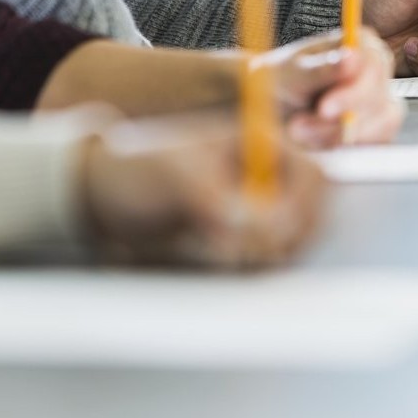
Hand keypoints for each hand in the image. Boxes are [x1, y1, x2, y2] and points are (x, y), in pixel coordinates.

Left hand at [78, 120, 325, 268]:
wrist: (105, 199)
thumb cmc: (138, 171)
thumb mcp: (174, 177)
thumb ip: (216, 202)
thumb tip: (255, 235)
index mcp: (260, 145)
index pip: (312, 176)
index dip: (306, 206)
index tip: (279, 233)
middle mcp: (268, 181)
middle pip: (312, 216)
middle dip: (292, 239)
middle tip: (253, 255)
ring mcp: (259, 215)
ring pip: (292, 246)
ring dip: (269, 259)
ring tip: (221, 256)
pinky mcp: (244, 245)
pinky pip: (266, 265)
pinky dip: (251, 271)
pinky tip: (217, 264)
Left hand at [254, 30, 404, 148]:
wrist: (274, 109)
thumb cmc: (282, 82)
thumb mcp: (292, 74)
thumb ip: (320, 69)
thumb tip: (349, 58)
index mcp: (362, 44)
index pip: (373, 65)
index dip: (352, 91)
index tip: (324, 109)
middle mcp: (377, 71)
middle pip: (378, 98)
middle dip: (338, 120)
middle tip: (299, 127)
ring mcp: (382, 101)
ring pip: (379, 125)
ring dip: (335, 136)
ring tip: (299, 132)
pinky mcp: (379, 129)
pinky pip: (374, 143)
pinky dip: (343, 147)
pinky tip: (316, 142)